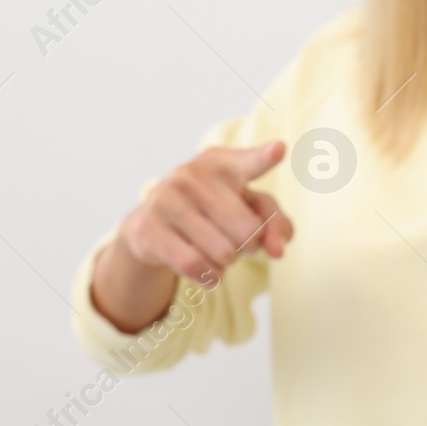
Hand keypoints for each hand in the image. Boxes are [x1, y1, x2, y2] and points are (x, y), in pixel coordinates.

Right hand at [117, 143, 294, 280]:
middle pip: (248, 230)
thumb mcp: (248, 209)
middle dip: (251, 245)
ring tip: (221, 252)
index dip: (264, 158)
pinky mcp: (148, 228)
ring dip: (229, 262)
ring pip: (223, 251)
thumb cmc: (213, 211)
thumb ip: (275, 224)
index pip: (249, 163)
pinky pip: (194, 265)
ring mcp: (165, 199)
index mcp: (222, 163)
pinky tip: (208, 269)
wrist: (152, 224)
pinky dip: (209, 275)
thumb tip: (278, 251)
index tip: (279, 150)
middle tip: (241, 242)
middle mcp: (191, 174)